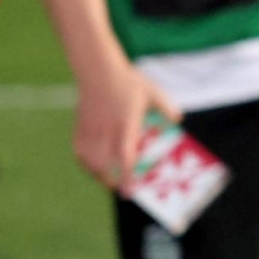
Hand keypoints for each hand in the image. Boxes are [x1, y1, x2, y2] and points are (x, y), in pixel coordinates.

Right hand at [73, 63, 181, 192]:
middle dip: (112, 181)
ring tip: (108, 181)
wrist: (97, 69)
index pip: (125, 158)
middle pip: (104, 166)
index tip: (130, 189)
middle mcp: (106, 131)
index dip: (127, 176)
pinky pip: (79, 152)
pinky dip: (85, 163)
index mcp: (125, 125)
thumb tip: (178, 119)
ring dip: (98, 175)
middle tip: (121, 189)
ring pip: (89, 161)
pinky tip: (92, 167)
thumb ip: (166, 107)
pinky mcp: (80, 127)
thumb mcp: (152, 92)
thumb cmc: (127, 82)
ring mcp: (91, 130)